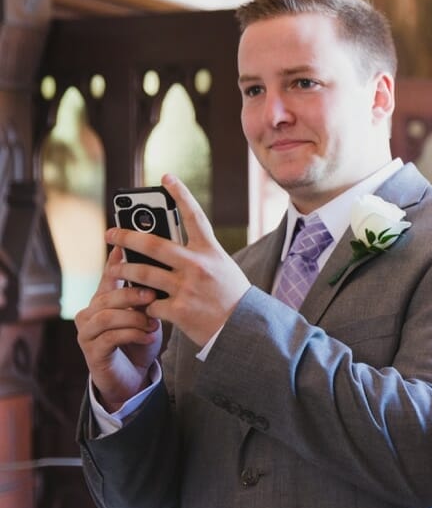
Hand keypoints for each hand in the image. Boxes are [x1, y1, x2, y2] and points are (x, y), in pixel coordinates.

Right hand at [75, 244, 163, 410]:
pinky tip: (149, 337)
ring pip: (107, 316)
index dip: (115, 262)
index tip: (124, 246)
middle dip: (132, 294)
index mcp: (103, 301)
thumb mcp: (146, 316)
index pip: (108, 277)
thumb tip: (164, 272)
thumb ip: (148, 298)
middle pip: (107, 296)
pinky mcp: (92, 352)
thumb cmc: (140, 343)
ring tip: (154, 323)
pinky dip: (133, 335)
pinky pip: (110, 338)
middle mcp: (89, 314)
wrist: (132, 378)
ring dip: (134, 318)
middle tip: (154, 295)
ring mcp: (87, 333)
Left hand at [106, 174, 251, 346]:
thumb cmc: (232, 297)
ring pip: (142, 274)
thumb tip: (162, 249)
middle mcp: (198, 266)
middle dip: (126, 236)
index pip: (193, 216)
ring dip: (122, 271)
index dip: (180, 194)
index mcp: (211, 252)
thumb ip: (197, 257)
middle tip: (110, 232)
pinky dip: (143, 305)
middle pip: (153, 244)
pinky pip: (149, 304)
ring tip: (111, 269)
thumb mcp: (222, 269)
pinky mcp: (179, 311)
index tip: (166, 177)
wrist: (244, 329)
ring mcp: (187, 288)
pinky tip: (142, 306)